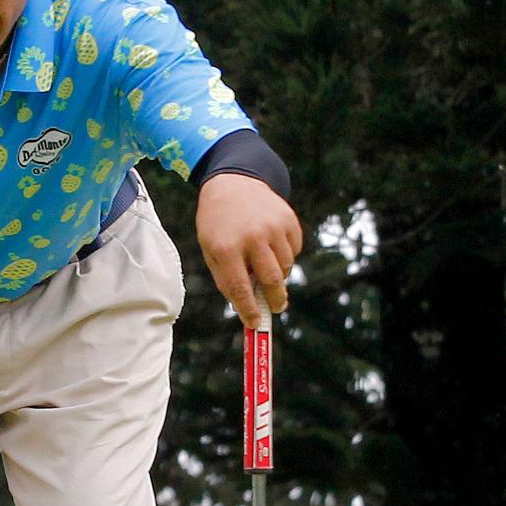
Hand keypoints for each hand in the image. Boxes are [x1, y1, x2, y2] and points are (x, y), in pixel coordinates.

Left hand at [196, 173, 302, 327]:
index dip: (250, 310)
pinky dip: (285, 255)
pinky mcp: (288, 220)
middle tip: (276, 307)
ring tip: (264, 263)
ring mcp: (273, 227)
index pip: (241, 288)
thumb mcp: (212, 250)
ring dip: (278, 274)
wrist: (233, 182)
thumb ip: (227, 278)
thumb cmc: (218, 224)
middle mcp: (252, 237)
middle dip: (276, 299)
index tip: (256, 323)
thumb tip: (248, 307)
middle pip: (272, 280)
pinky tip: (271, 244)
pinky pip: (294, 250)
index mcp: (226, 247)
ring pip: (286, 266)